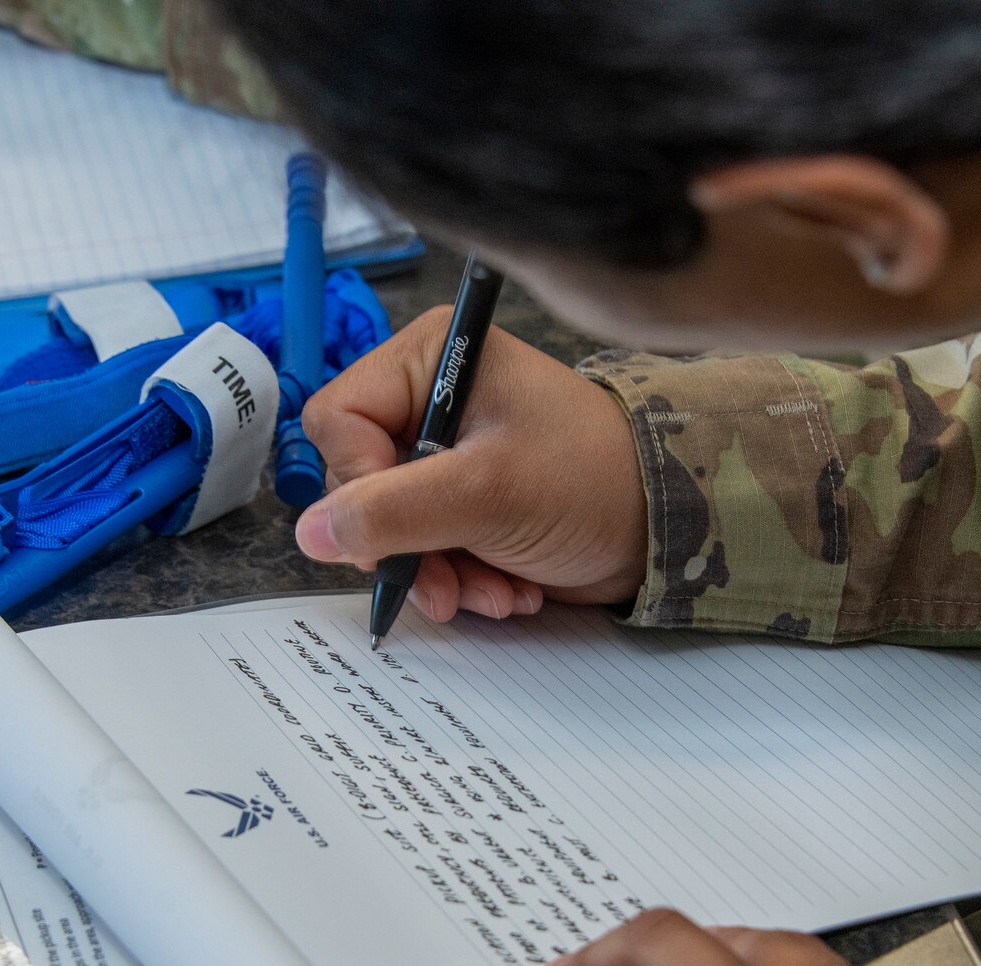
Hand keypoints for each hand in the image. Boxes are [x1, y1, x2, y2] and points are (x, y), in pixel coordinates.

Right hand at [295, 308, 647, 622]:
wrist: (668, 526)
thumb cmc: (592, 481)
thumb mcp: (486, 493)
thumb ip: (393, 512)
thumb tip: (312, 533)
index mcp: (430, 358)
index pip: (339, 421)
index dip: (356, 482)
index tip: (397, 528)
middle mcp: (431, 398)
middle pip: (360, 481)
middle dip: (405, 544)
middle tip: (445, 582)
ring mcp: (447, 453)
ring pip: (390, 525)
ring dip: (436, 572)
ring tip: (492, 592)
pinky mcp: (465, 499)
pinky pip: (426, 546)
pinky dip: (460, 577)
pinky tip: (507, 588)